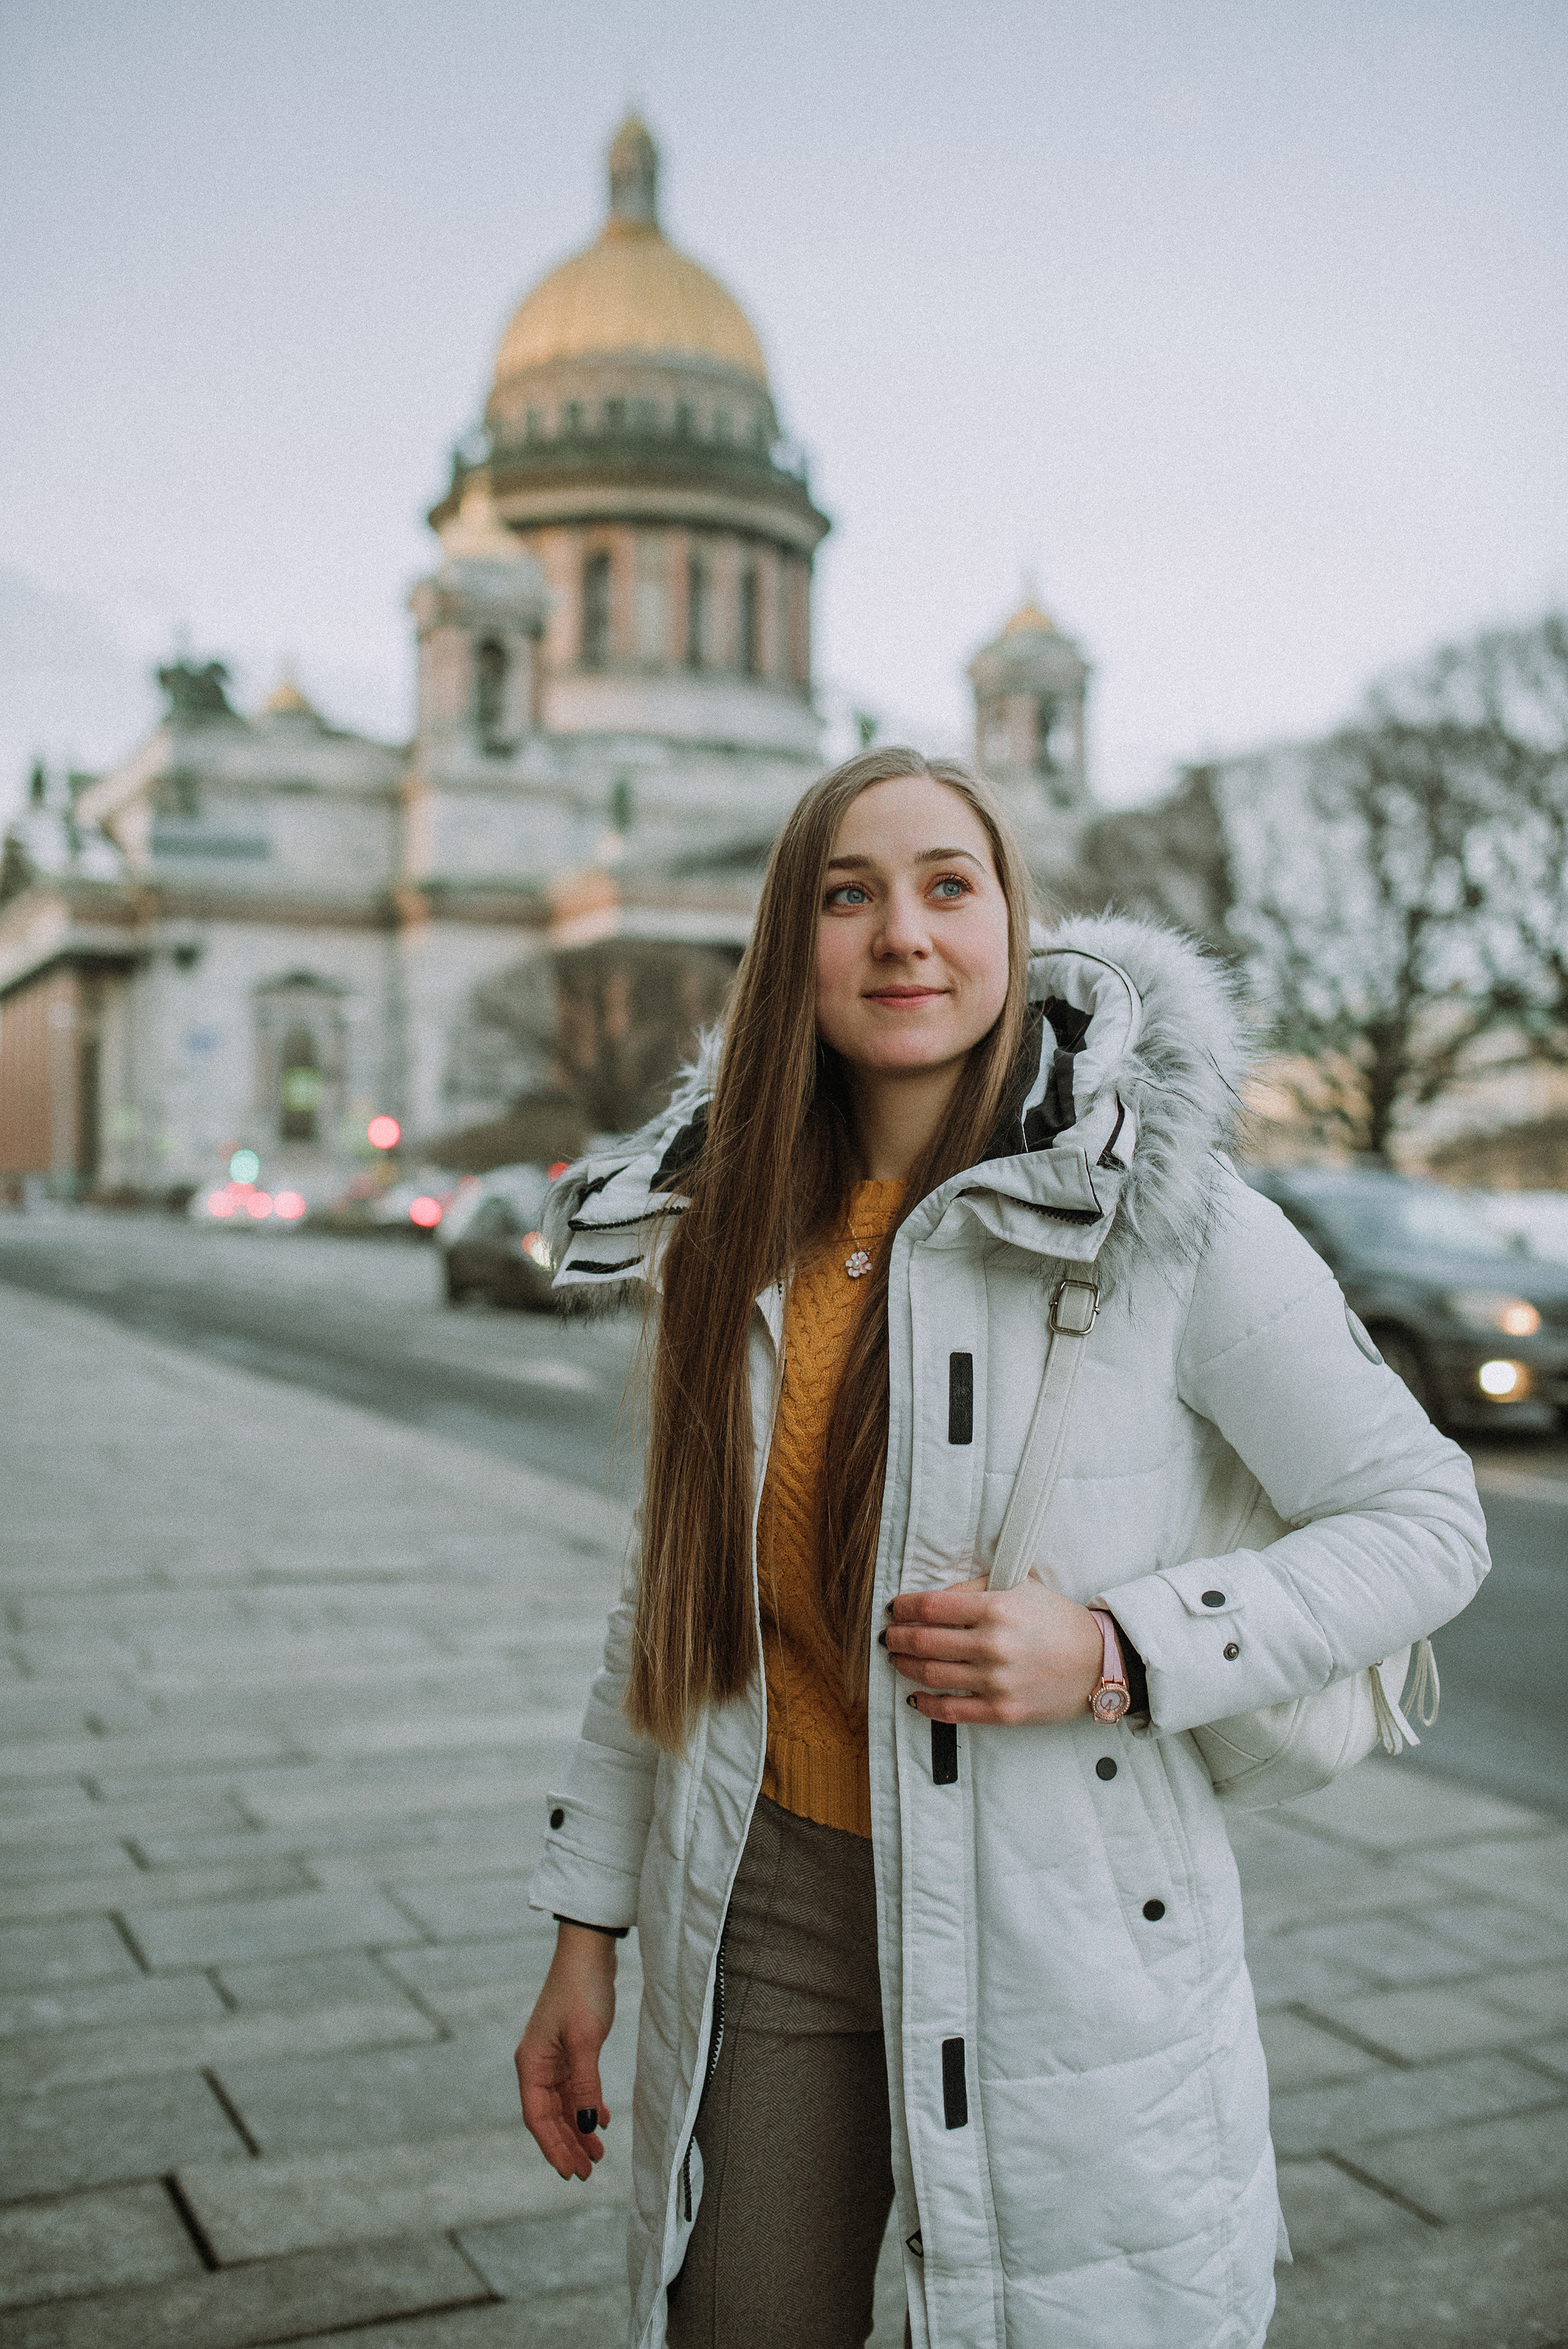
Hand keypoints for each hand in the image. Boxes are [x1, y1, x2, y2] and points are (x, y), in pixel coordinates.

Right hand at [516, 1923, 617, 2179]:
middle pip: (550, 2116)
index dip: (553, 2147)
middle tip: (587, 2172)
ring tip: (597, 2154)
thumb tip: (587, 2126)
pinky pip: (576, 2087)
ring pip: (564, 2104)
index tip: (571, 2173)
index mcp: (531, 2064)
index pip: (537, 2117)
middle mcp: (538, 2064)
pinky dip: (587, 2105)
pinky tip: (602, 2121)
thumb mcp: (585, 2041)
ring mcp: (554, 2056)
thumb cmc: (582, 1990)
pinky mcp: (571, 2048)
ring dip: (579, 2129)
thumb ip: (585, 2085)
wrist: (589, 1952)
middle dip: (567, 2145)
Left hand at [884, 1573, 1102, 1725]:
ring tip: (898, 1659)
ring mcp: (996, 1681)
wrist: (1098, 1661)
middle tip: (890, 1636)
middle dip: (898, 1637)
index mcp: (996, 1608)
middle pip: (924, 1641)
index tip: (895, 1608)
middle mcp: (993, 1644)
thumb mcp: (1021, 1587)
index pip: (932, 1606)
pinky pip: (951, 1711)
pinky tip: (915, 1696)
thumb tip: (935, 1600)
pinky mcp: (1002, 1711)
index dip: (905, 1607)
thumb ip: (977, 1587)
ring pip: (930, 1674)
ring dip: (905, 1666)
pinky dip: (926, 1704)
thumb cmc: (1057, 1621)